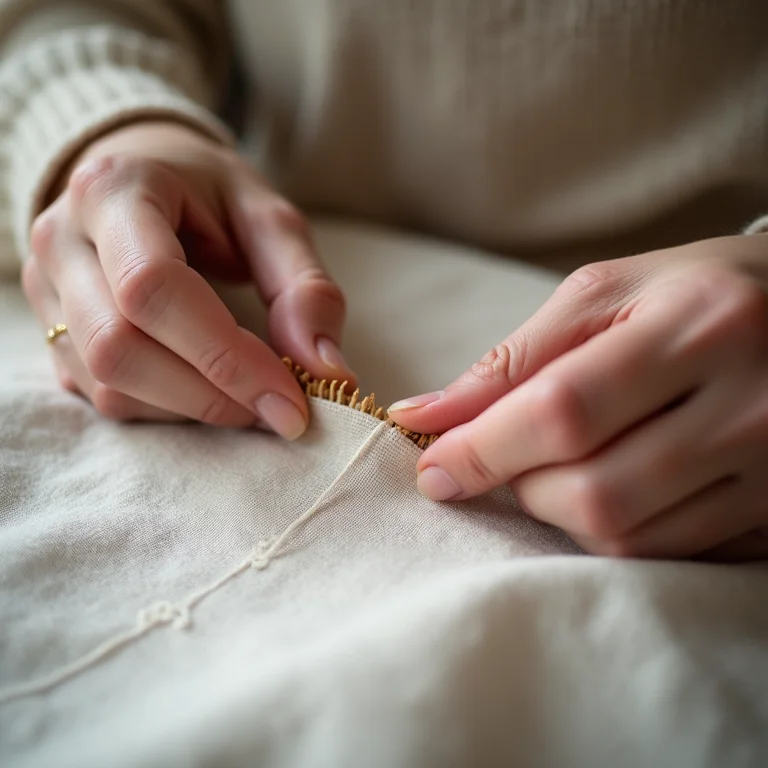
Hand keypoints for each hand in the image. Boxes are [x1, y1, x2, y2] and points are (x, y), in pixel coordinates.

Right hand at [22, 121, 354, 436]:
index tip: (290, 400)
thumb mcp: (270, 221)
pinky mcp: (49, 329)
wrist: (144, 176)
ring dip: (189, 409)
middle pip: (119, 347)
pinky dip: (164, 409)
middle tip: (276, 408)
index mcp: (115, 190)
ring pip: (105, 382)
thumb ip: (306, 289)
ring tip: (246, 398)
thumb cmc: (211, 196)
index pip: (154, 288)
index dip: (226, 357)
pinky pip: (98, 394)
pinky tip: (205, 389)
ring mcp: (45, 289)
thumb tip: (332, 375)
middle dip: (210, 394)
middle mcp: (62, 240)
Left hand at [390, 235, 767, 559]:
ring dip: (560, 512)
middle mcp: (749, 402)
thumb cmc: (694, 292)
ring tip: (561, 464)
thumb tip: (421, 415)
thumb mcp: (605, 296)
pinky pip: (667, 552)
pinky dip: (610, 528)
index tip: (434, 468)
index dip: (483, 449)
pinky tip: (608, 485)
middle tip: (509, 455)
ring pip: (626, 534)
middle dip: (521, 484)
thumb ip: (513, 359)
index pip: (564, 411)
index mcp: (699, 324)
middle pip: (593, 490)